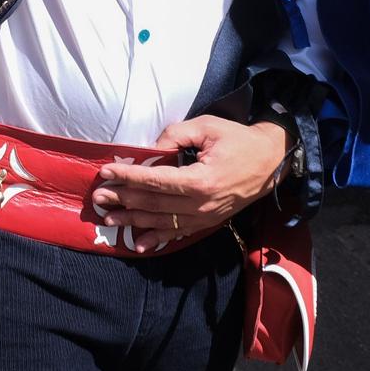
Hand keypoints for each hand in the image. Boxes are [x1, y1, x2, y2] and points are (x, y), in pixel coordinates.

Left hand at [88, 116, 286, 253]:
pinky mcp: (208, 222)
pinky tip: (137, 243)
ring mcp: (205, 217)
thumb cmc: (238, 140)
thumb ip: (176, 135)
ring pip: (161, 222)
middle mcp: (201, 204)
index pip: (155, 181)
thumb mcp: (207, 127)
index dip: (128, 177)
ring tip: (108, 218)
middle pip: (154, 203)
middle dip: (123, 200)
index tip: (106, 173)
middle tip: (98, 198)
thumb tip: (150, 148)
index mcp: (200, 180)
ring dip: (133, 220)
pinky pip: (178, 233)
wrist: (271, 162)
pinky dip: (156, 238)